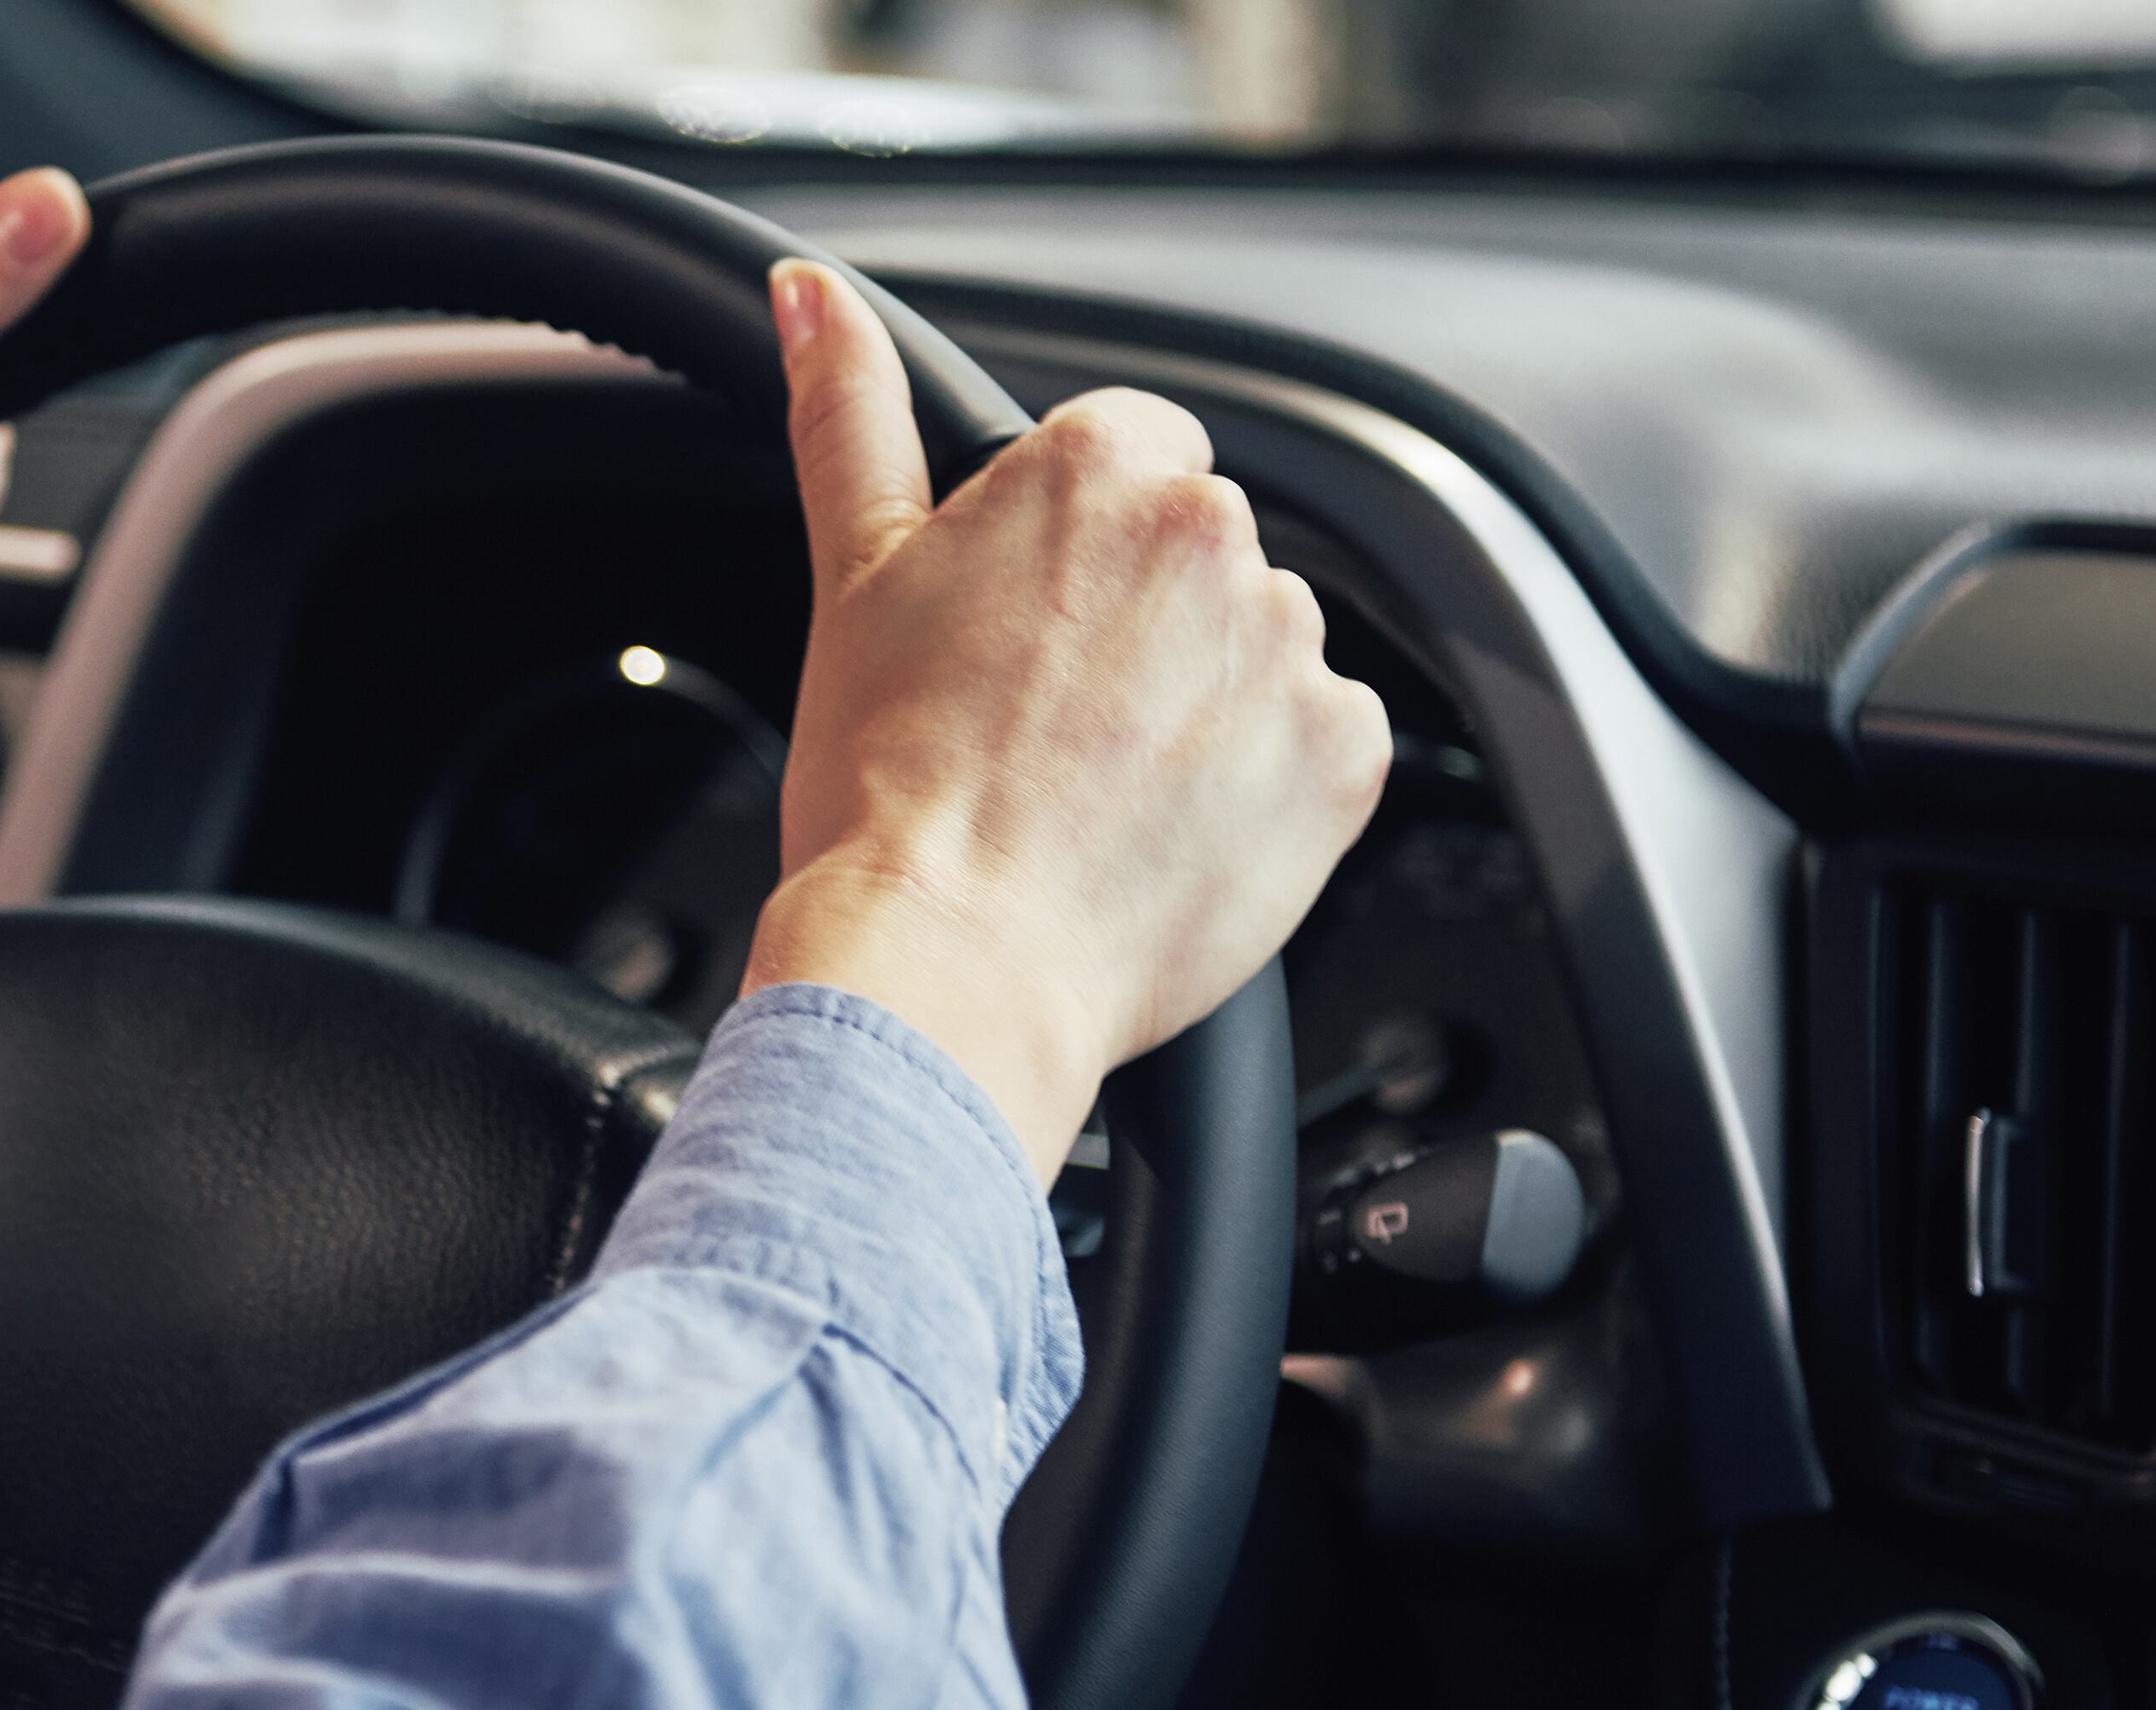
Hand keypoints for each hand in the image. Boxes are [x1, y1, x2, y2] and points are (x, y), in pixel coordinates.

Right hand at [739, 260, 1388, 1184]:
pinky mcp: (1343, 755)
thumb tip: (812, 298)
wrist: (950, 965)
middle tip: (1048, 727)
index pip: (1129, 453)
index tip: (1027, 632)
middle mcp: (1213, 534)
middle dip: (1143, 626)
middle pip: (1197, 553)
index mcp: (1099, 468)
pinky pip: (1321, 745)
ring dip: (1206, 704)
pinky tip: (1170, 832)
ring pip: (1258, 648)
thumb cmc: (888, 791)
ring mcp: (1289, 646)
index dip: (1070, 552)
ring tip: (1102, 793)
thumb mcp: (852, 578)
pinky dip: (1265, 787)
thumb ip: (848, 414)